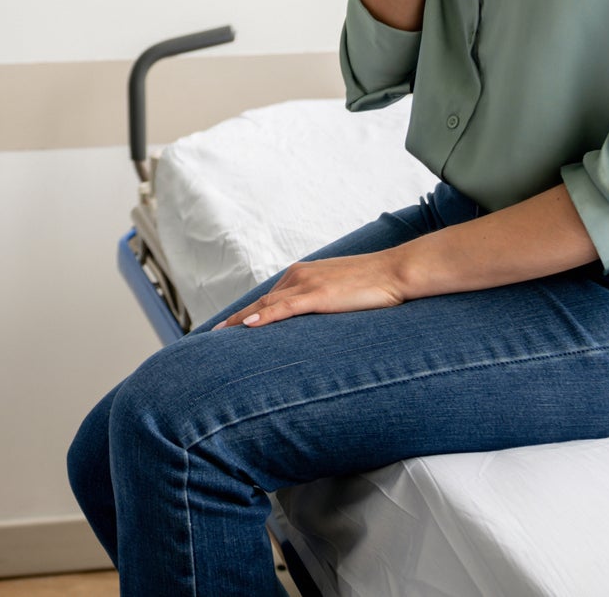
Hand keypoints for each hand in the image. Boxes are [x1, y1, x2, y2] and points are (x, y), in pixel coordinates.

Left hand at [211, 252, 409, 329]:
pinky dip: (266, 316)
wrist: (397, 271)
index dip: (245, 313)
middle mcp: (299, 276)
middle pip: (259, 301)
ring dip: (240, 321)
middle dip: (234, 319)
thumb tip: (313, 323)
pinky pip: (285, 308)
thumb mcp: (341, 293)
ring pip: (266, 305)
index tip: (227, 328)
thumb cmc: (374, 285)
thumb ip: (322, 303)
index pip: (267, 298)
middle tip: (211, 336)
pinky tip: (250, 326)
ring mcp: (308, 285)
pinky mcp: (319, 295)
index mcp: (302, 275)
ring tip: (218, 337)